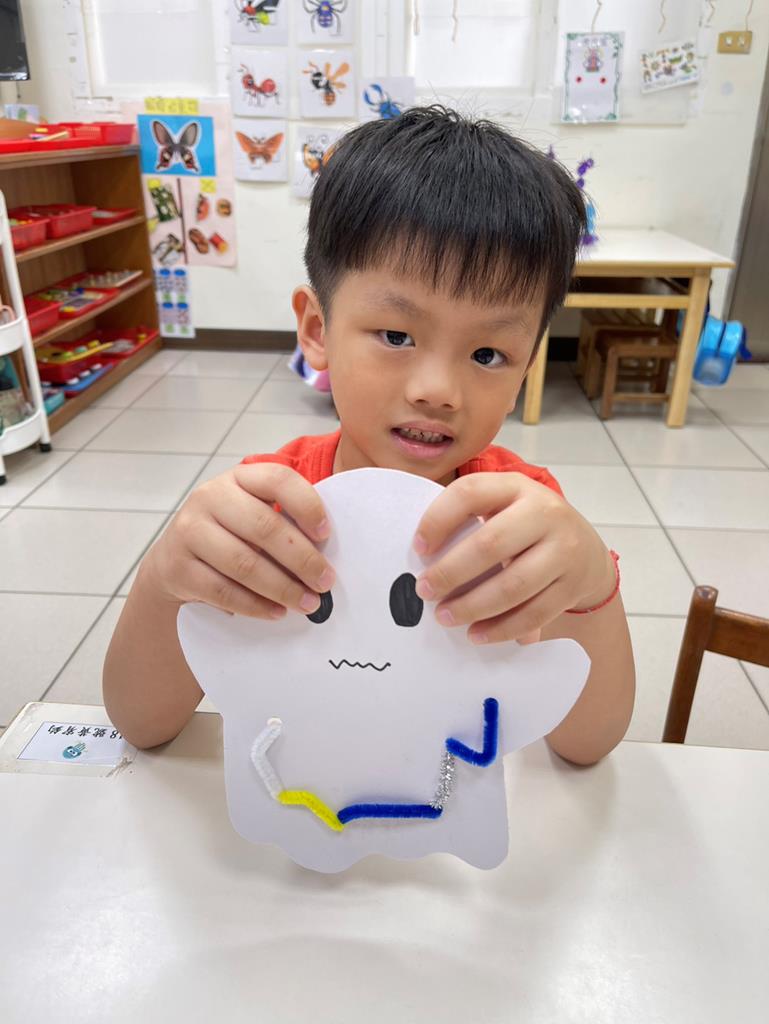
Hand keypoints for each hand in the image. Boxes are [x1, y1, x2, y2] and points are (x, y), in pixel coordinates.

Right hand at [145, 463, 334, 618]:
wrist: (174, 559)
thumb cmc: (230, 534)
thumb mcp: (253, 514)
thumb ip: (285, 522)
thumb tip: (325, 558)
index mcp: (239, 478)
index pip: (277, 479)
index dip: (307, 505)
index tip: (326, 534)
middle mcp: (209, 497)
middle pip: (264, 527)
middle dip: (302, 559)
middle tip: (325, 582)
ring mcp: (189, 530)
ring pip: (244, 563)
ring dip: (282, 588)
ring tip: (308, 603)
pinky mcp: (177, 567)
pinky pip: (223, 590)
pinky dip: (254, 605)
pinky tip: (276, 612)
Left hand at [413, 473, 615, 644]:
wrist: (585, 547)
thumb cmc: (527, 526)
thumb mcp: (503, 505)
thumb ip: (469, 519)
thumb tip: (423, 556)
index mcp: (516, 486)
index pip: (470, 493)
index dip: (438, 519)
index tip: (418, 548)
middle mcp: (545, 512)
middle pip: (491, 544)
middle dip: (451, 572)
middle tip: (425, 591)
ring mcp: (564, 550)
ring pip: (513, 585)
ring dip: (473, 606)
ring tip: (446, 617)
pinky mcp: (572, 586)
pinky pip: (534, 614)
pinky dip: (502, 628)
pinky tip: (477, 634)